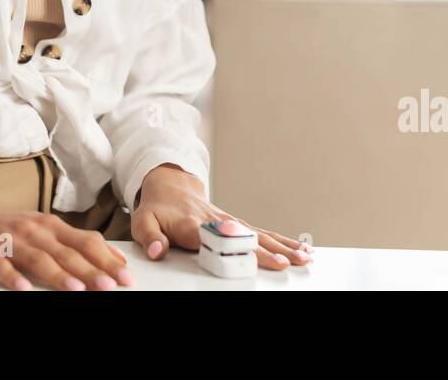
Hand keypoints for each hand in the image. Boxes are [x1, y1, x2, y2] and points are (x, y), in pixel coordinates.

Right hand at [0, 181, 136, 290]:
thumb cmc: (2, 226)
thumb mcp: (38, 229)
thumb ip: (68, 243)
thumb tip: (106, 257)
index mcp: (50, 226)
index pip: (86, 241)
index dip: (108, 259)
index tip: (127, 276)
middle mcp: (33, 230)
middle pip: (68, 252)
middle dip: (92, 270)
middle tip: (113, 286)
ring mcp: (9, 240)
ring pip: (38, 259)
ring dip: (58, 275)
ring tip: (77, 289)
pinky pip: (0, 266)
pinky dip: (12, 278)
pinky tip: (22, 289)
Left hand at [131, 164, 313, 270]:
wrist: (170, 184)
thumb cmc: (157, 207)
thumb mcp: (143, 221)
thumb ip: (150, 237)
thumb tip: (157, 252)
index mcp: (193, 224)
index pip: (216, 239)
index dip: (234, 249)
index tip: (250, 257)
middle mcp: (216, 221)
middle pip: (246, 238)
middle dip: (266, 251)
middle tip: (286, 263)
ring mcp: (230, 221)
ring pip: (260, 234)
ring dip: (283, 246)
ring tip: (304, 257)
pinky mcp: (237, 223)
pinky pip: (262, 232)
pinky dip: (282, 240)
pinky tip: (301, 248)